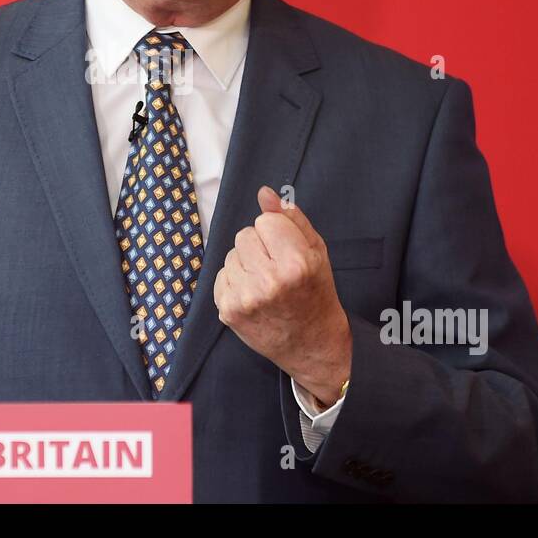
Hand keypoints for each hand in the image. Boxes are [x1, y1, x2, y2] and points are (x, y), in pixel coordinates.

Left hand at [212, 186, 352, 405]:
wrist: (312, 344)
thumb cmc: (317, 294)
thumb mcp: (317, 252)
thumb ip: (291, 219)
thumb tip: (264, 193)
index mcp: (296, 263)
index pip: (265, 221)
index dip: (277, 234)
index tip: (288, 253)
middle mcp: (269, 281)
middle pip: (244, 234)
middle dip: (259, 247)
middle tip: (277, 269)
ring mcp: (245, 298)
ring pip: (230, 254)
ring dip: (246, 264)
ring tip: (266, 284)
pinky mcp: (228, 311)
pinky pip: (221, 275)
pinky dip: (235, 282)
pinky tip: (253, 296)